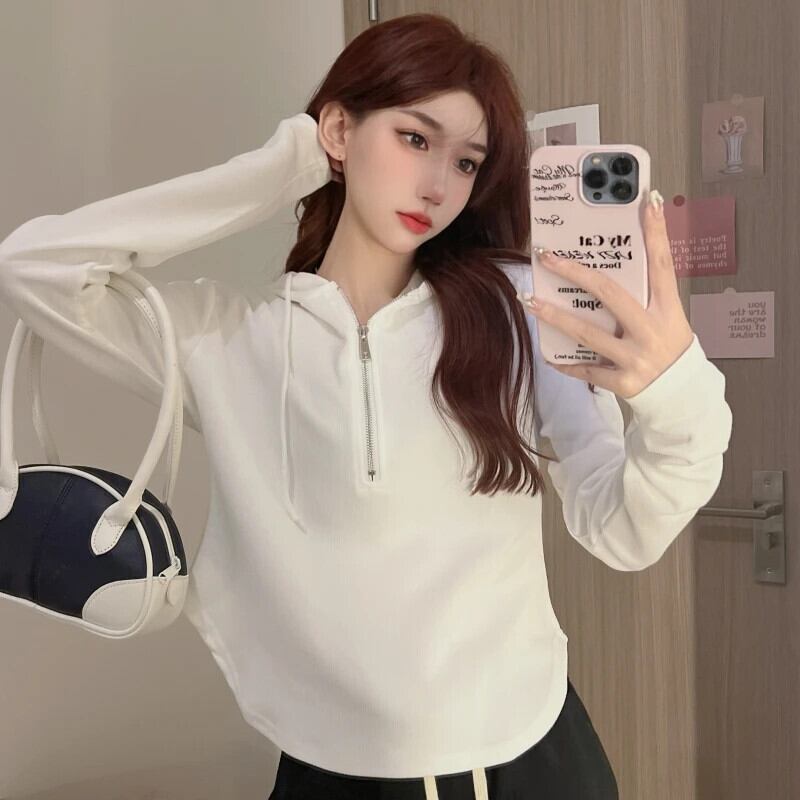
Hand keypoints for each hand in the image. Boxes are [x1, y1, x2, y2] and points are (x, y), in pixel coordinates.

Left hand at [518, 193, 694, 399]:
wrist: (683, 396)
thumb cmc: (669, 348)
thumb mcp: (668, 318)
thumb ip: (645, 296)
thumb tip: (609, 266)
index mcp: (667, 309)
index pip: (662, 264)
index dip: (656, 232)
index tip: (646, 201)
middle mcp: (651, 330)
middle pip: (609, 293)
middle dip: (574, 272)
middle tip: (546, 256)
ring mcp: (636, 357)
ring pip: (587, 332)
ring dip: (554, 315)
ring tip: (530, 301)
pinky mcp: (623, 382)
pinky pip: (586, 370)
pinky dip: (565, 363)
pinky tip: (547, 352)